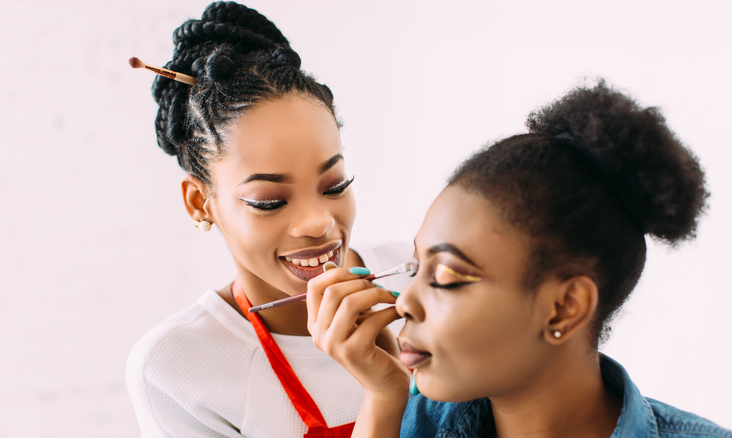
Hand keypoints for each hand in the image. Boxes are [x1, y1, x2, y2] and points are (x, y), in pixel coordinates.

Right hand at [306, 268, 409, 399]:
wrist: (386, 383)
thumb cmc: (375, 345)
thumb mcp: (358, 316)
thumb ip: (346, 295)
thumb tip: (330, 265)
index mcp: (316, 323)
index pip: (314, 286)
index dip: (339, 273)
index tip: (363, 274)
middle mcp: (319, 335)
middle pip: (332, 292)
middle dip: (361, 283)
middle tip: (381, 287)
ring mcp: (333, 345)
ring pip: (349, 303)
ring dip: (376, 294)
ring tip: (391, 297)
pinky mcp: (353, 352)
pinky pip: (371, 320)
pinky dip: (388, 311)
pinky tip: (398, 313)